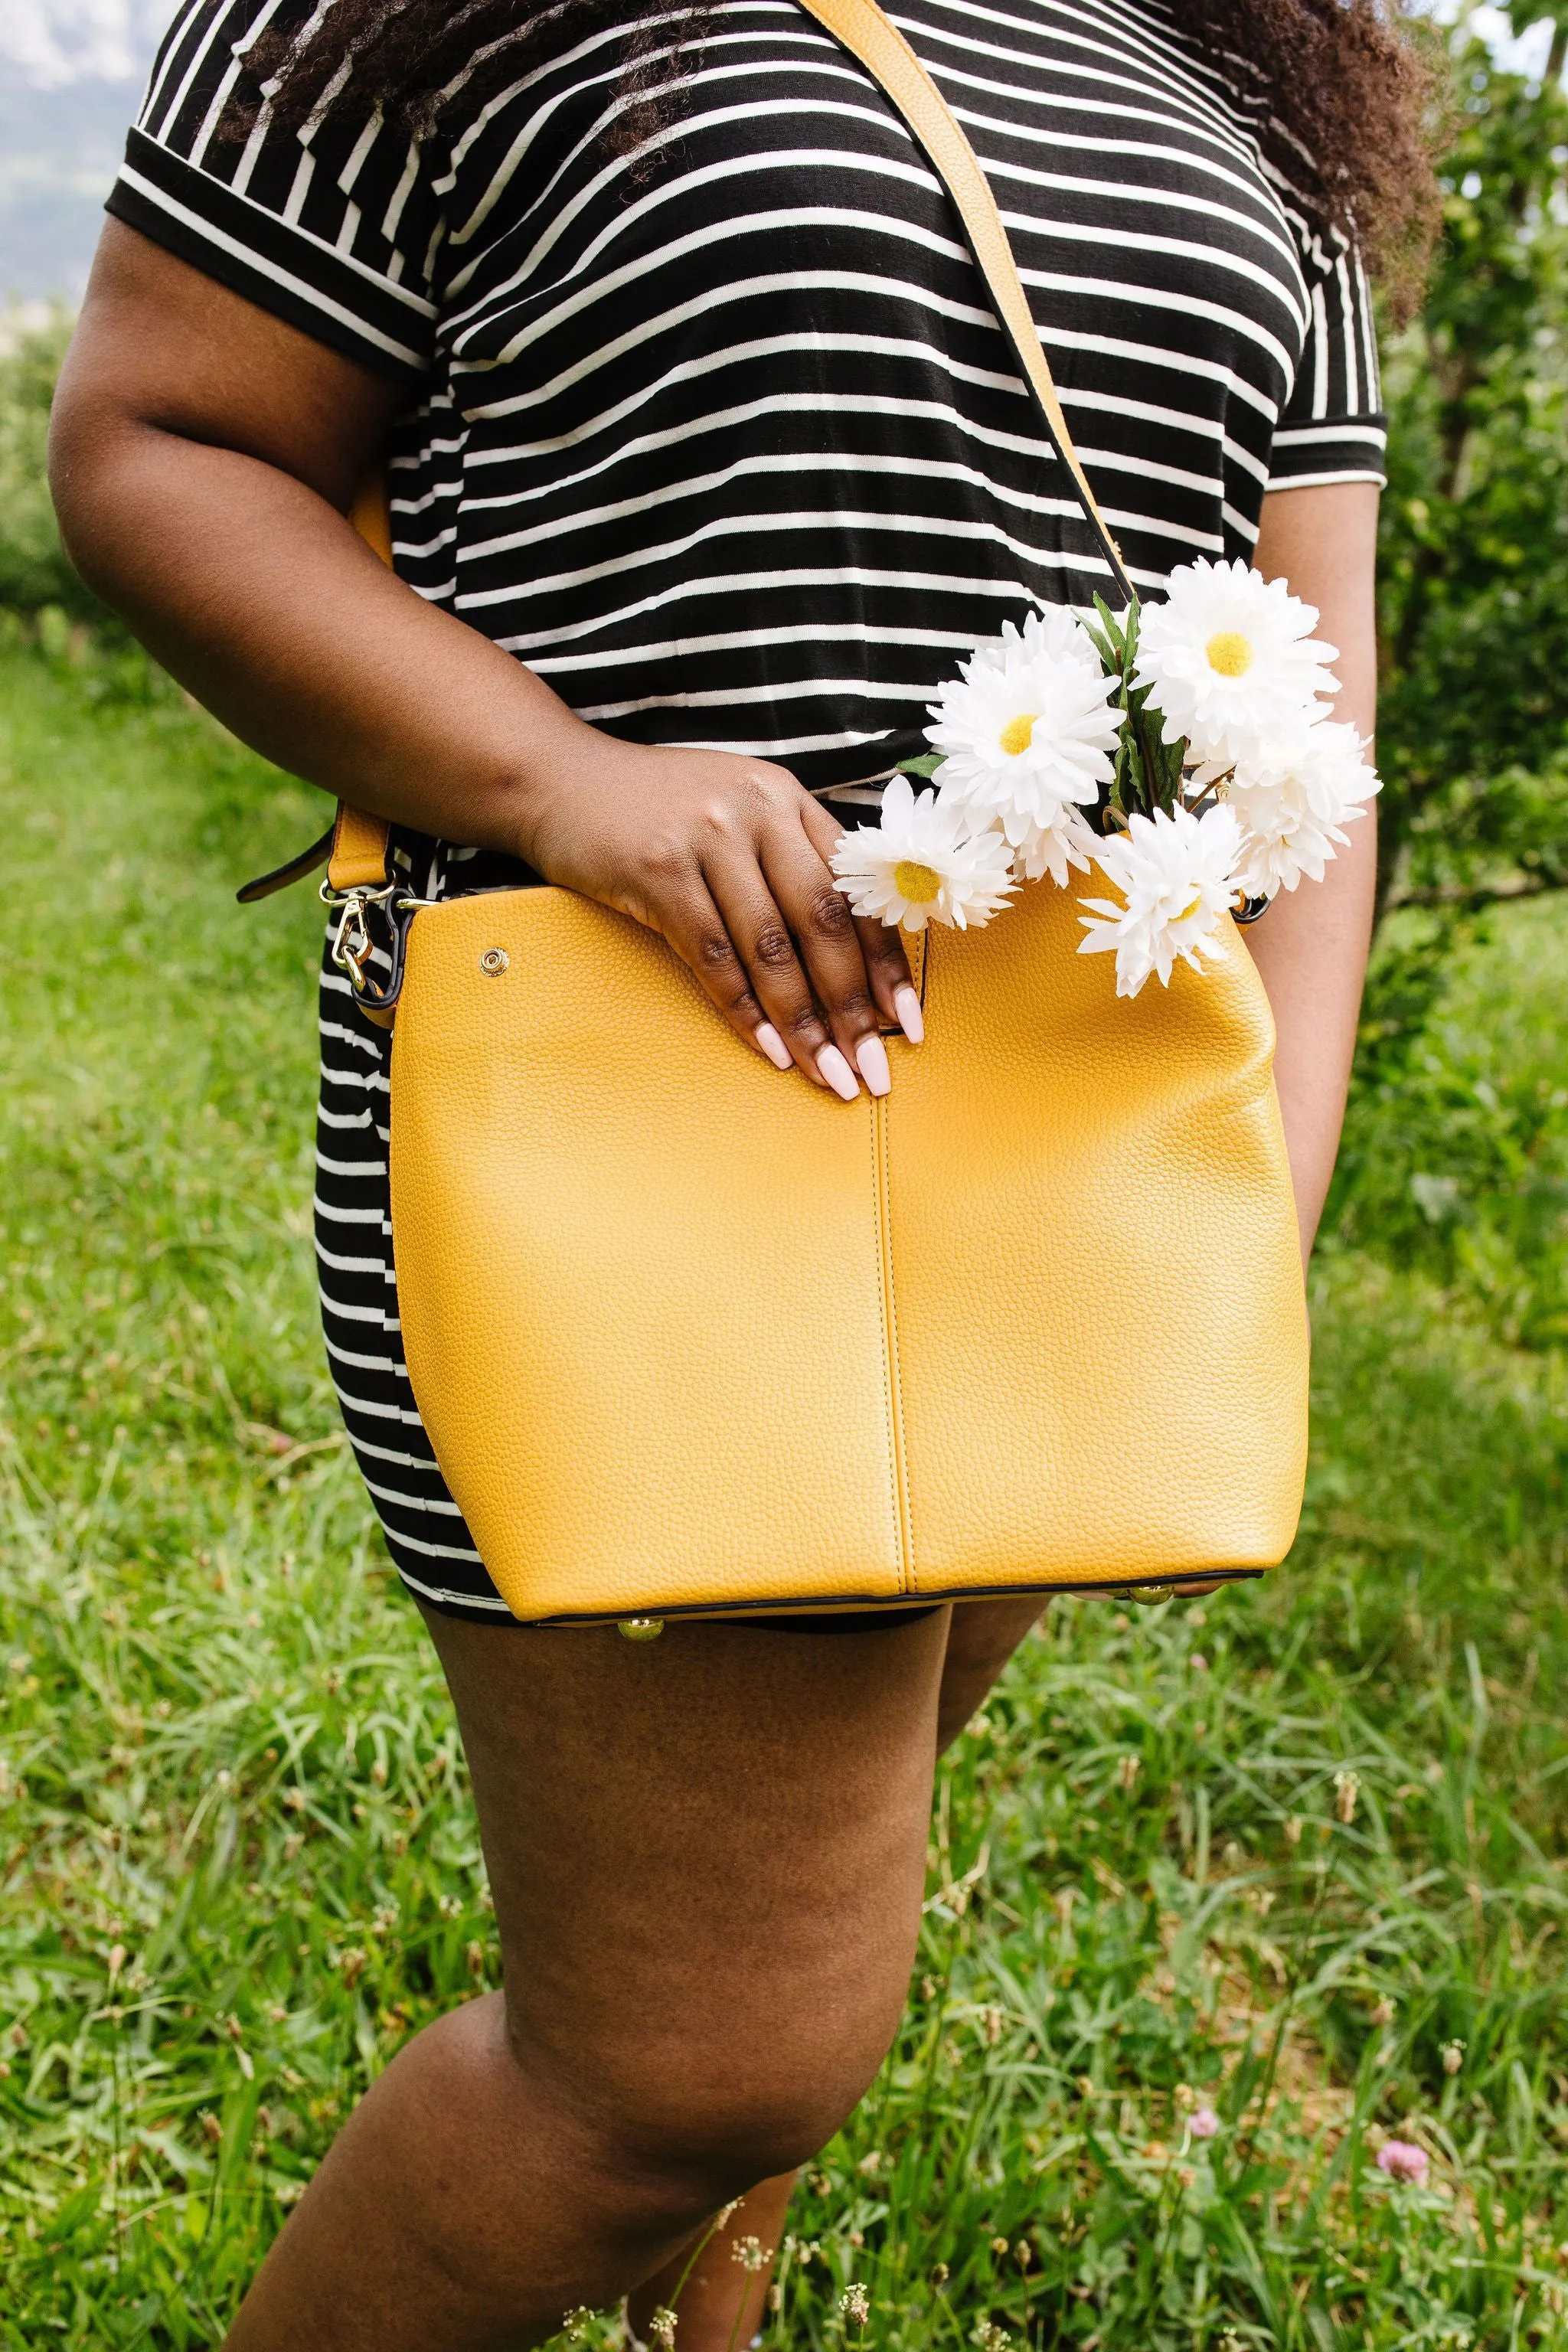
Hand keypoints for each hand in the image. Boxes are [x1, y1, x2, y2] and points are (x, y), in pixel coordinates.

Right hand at [518, 729, 921, 1099]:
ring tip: (829, 1075)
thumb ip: (790, 861)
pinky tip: (768, 1051)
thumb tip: (851, 956)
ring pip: (771, 948)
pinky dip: (743, 1010)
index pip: (856, 891)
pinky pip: (712, 956)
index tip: (907, 1023)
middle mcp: (757, 812)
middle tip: (875, 1069)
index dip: (886, 962)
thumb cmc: (656, 809)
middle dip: (853, 1007)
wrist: (558, 780)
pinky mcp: (657, 869)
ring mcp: (707, 837)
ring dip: (803, 1023)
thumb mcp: (737, 812)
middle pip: (822, 924)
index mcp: (789, 800)